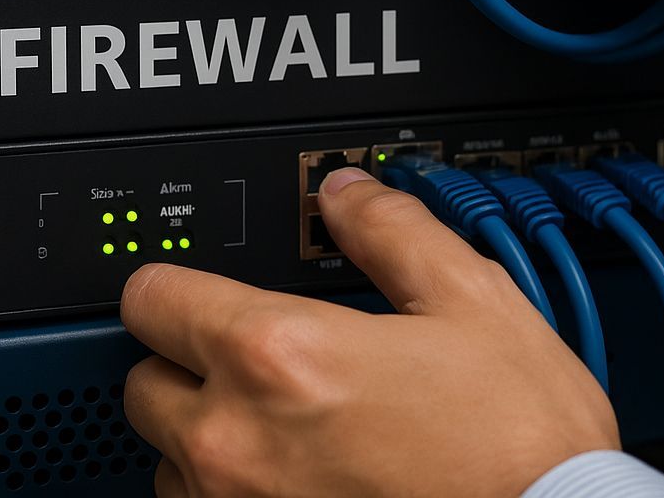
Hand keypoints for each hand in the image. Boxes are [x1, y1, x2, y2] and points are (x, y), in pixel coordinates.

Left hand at [122, 167, 616, 496]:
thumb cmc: (519, 444)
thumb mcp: (471, 301)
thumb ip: (393, 231)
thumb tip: (349, 196)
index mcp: (276, 356)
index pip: (150, 298)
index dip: (177, 283)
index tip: (200, 290)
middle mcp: (234, 443)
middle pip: (145, 383)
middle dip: (190, 362)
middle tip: (262, 360)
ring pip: (172, 462)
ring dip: (210, 438)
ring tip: (291, 427)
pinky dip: (237, 496)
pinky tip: (304, 480)